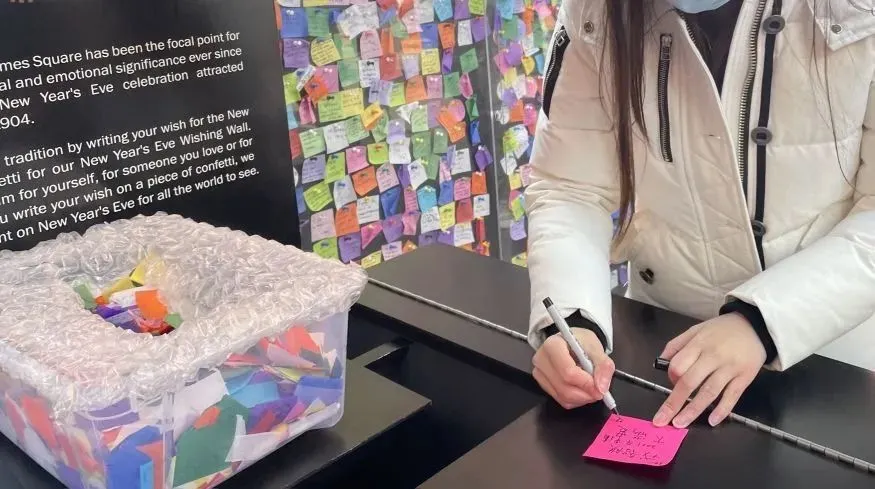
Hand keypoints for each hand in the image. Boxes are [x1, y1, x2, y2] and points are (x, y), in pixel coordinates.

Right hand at [532, 328, 615, 408]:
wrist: (571, 343)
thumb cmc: (581, 342)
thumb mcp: (596, 348)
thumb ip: (603, 366)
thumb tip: (602, 387)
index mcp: (553, 345)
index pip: (568, 372)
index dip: (586, 383)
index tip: (601, 388)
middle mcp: (541, 359)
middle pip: (564, 387)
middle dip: (586, 394)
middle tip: (600, 391)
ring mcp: (540, 373)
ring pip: (563, 397)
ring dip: (582, 398)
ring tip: (591, 388)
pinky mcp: (542, 384)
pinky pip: (561, 400)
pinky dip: (576, 400)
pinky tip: (581, 390)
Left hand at [653, 313, 765, 427]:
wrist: (755, 327)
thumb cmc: (722, 330)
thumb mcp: (697, 329)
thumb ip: (677, 344)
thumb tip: (661, 361)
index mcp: (698, 344)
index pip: (678, 365)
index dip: (671, 378)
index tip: (672, 383)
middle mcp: (713, 357)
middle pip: (689, 382)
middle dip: (674, 403)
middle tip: (662, 420)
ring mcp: (730, 368)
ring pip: (709, 392)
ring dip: (693, 410)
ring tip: (680, 423)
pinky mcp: (745, 377)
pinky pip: (732, 396)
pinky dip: (722, 410)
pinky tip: (712, 421)